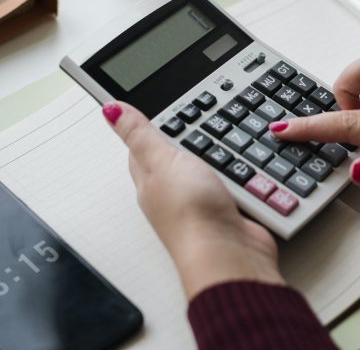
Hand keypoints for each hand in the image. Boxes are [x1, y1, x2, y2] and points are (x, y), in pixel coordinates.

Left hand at [103, 102, 283, 298]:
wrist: (228, 253)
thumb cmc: (190, 213)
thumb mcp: (161, 159)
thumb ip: (139, 134)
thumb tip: (109, 110)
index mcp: (150, 178)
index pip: (144, 146)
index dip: (154, 125)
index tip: (166, 107)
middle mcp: (175, 192)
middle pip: (183, 155)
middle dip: (198, 138)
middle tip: (209, 119)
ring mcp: (204, 202)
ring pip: (214, 168)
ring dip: (226, 157)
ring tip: (233, 142)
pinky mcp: (231, 211)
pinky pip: (239, 185)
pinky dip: (246, 177)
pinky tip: (250, 171)